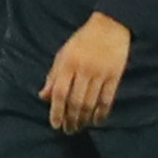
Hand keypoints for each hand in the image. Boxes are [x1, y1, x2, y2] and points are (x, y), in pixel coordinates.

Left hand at [41, 12, 129, 132]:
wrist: (110, 26)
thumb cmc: (83, 40)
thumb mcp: (63, 54)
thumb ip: (53, 75)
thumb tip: (43, 96)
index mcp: (68, 63)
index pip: (59, 92)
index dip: (56, 111)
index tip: (55, 124)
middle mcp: (83, 70)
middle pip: (75, 101)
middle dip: (70, 119)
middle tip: (68, 130)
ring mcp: (100, 73)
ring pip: (90, 103)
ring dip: (84, 119)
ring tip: (80, 127)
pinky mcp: (115, 75)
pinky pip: (107, 99)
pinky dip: (102, 112)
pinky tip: (97, 120)